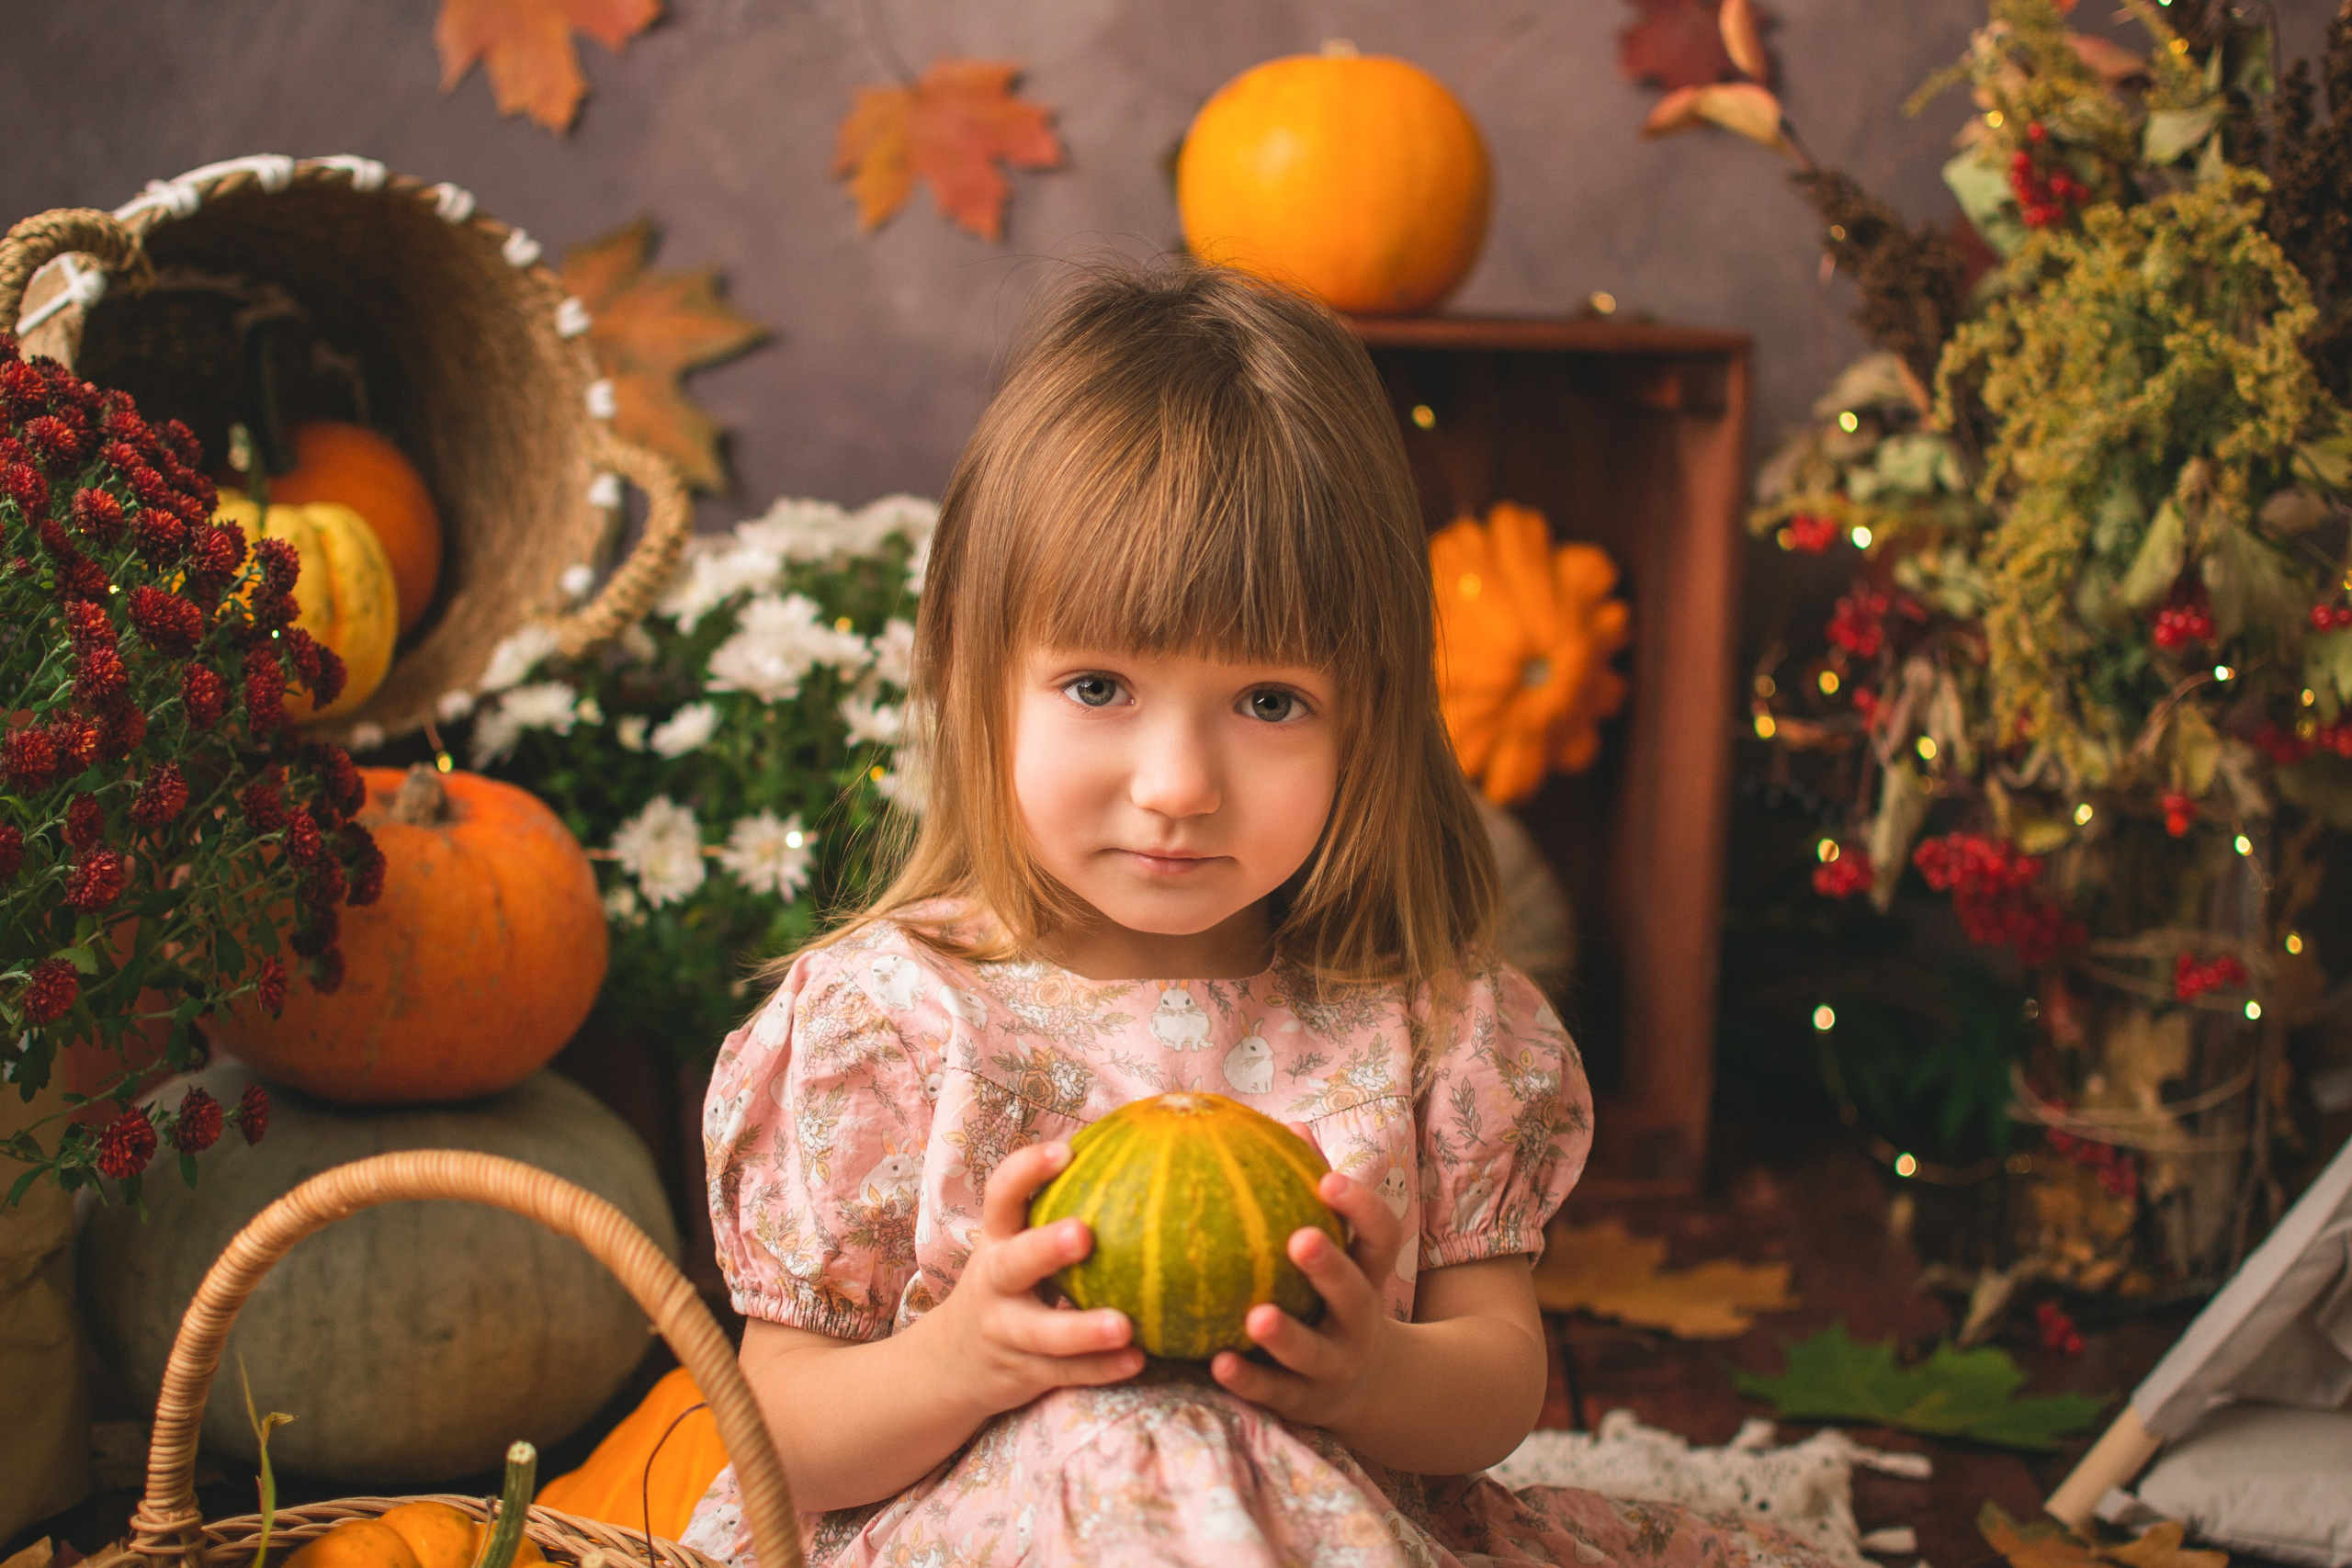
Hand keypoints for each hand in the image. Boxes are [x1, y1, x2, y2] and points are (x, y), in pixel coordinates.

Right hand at [923, 1141, 1143, 1419]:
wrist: (949, 1365)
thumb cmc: (1007, 1286)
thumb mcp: (1013, 1245)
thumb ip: (1059, 1211)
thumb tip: (1141, 1153)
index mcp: (996, 1240)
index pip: (1002, 1196)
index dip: (1028, 1171)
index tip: (1066, 1151)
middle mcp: (994, 1283)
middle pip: (1014, 1263)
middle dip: (1045, 1248)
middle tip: (1083, 1234)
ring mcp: (1006, 1331)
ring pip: (1041, 1332)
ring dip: (1082, 1329)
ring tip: (1125, 1325)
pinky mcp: (1023, 1373)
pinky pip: (1065, 1372)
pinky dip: (1100, 1368)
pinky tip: (1139, 1359)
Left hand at [1209, 1141, 1405, 1432]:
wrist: (1366, 1386)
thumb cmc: (1333, 1293)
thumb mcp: (1340, 1249)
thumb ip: (1312, 1190)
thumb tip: (1289, 1122)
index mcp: (1368, 1274)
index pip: (1381, 1236)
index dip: (1360, 1207)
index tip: (1327, 1180)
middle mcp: (1359, 1320)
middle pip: (1354, 1294)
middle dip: (1329, 1268)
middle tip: (1298, 1240)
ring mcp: (1335, 1365)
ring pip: (1315, 1355)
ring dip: (1286, 1335)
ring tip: (1254, 1315)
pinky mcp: (1305, 1403)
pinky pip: (1276, 1393)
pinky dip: (1249, 1380)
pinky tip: (1217, 1362)